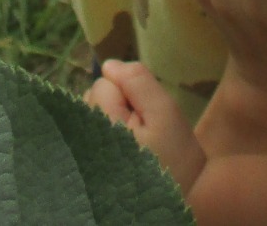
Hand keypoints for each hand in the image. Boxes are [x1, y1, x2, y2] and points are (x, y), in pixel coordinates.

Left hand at [87, 61, 205, 194]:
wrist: (184, 202)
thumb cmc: (176, 159)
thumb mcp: (166, 113)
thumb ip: (138, 82)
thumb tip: (109, 65)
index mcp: (101, 125)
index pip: (103, 84)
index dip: (128, 93)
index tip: (145, 118)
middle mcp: (83, 140)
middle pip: (92, 97)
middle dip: (116, 105)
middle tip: (142, 131)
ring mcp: (81, 156)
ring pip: (90, 114)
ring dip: (110, 120)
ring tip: (134, 143)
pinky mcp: (85, 168)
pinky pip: (89, 133)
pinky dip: (104, 135)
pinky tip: (122, 152)